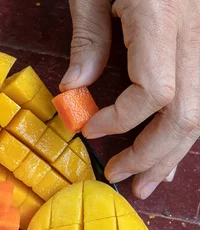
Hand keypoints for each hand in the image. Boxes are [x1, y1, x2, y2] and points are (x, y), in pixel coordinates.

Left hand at [60, 0, 199, 198]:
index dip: (120, 120)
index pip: (154, 92)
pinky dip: (187, 129)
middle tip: (121, 178)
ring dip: (174, 152)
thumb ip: (89, 38)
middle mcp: (198, 30)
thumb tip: (74, 92)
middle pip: (187, 112)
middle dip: (153, 153)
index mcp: (165, 15)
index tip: (88, 130)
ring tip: (147, 182)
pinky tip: (170, 152)